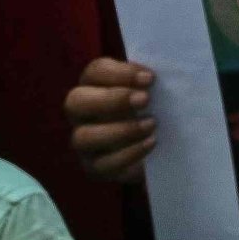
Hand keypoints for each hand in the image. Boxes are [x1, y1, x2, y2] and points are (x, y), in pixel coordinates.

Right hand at [65, 56, 158, 183]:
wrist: (162, 144)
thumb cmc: (157, 106)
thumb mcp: (157, 89)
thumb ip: (154, 80)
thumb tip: (160, 74)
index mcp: (95, 85)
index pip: (94, 72)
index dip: (120, 73)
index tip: (150, 78)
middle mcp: (81, 112)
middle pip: (75, 102)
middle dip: (112, 100)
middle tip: (145, 99)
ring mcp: (84, 141)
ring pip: (82, 137)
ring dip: (120, 130)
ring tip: (152, 123)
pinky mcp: (94, 167)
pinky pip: (102, 164)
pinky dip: (129, 154)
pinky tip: (151, 143)